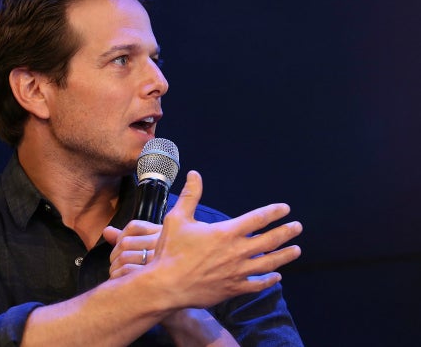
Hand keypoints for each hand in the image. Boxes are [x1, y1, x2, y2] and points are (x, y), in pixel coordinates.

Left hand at [103, 220, 160, 278]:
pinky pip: (126, 271)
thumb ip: (127, 238)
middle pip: (125, 242)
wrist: (179, 300)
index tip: (121, 249)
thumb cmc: (161, 273)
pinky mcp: (154, 277)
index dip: (121, 237)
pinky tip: (121, 283)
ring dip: (114, 268)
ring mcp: (159, 261)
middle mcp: (163, 245)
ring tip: (118, 275)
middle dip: (114, 255)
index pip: (134, 227)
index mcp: (163, 235)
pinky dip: (117, 277)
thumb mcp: (147, 250)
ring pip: (124, 257)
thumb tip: (106, 231)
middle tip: (116, 266)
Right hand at [150, 170, 301, 308]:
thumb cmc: (170, 251)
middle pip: (270, 240)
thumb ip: (190, 196)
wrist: (166, 285)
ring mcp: (237, 272)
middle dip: (286, 232)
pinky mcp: (233, 289)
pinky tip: (277, 277)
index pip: (257, 219)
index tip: (285, 208)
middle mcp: (237, 252)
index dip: (273, 212)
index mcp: (226, 232)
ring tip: (297, 250)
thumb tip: (194, 174)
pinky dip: (269, 280)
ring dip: (285, 256)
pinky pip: (258, 284)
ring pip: (269, 263)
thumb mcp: (177, 218)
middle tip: (298, 227)